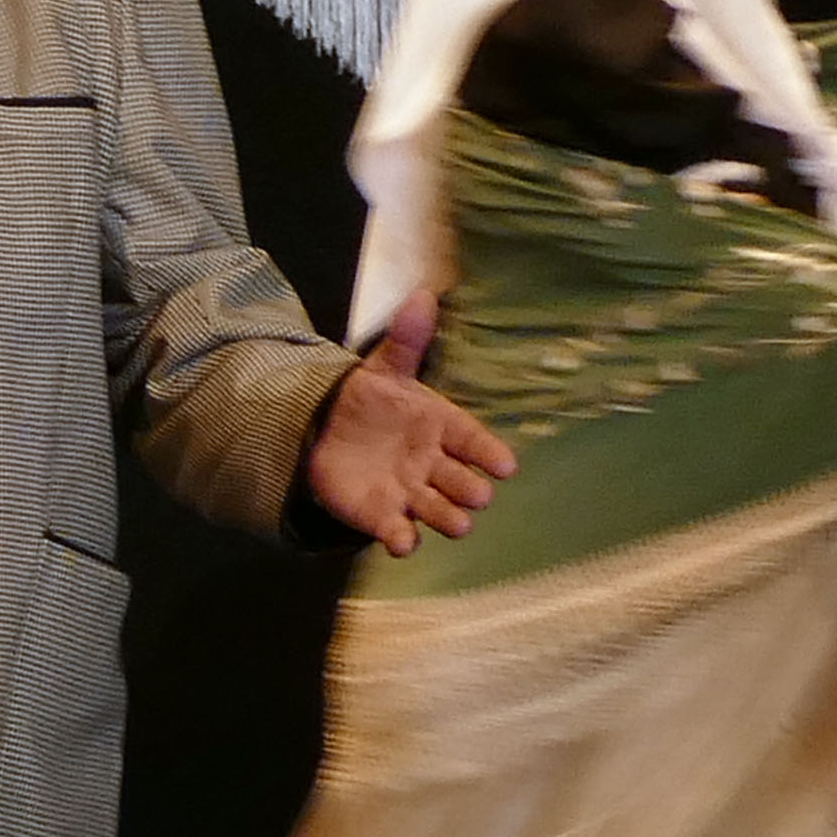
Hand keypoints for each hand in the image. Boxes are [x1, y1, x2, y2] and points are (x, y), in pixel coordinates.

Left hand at [298, 290, 512, 559]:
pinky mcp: (383, 516)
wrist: (328, 430)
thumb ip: (406, 339)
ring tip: (459, 524)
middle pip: (459, 480)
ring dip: (447, 518)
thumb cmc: (372, 401)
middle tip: (480, 495)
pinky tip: (402, 542)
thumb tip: (423, 294)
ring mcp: (410, 493)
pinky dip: (401, 539)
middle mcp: (432, 464)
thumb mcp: (385, 368)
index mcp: (440, 426)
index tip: (508, 465)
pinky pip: (397, 531)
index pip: (471, 439)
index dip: (488, 452)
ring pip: (436, 510)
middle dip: (469, 488)